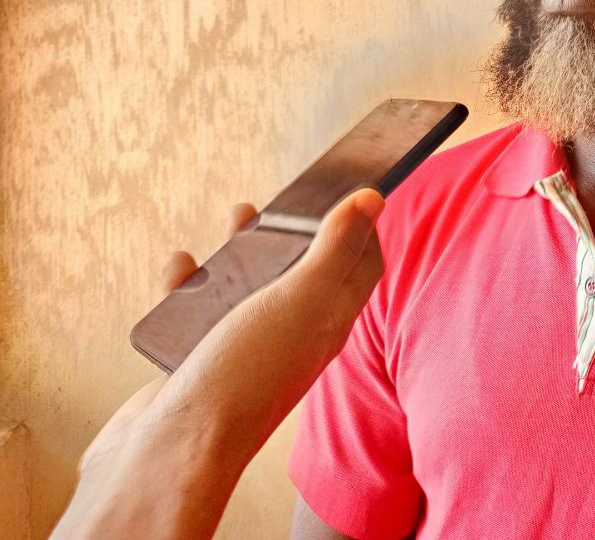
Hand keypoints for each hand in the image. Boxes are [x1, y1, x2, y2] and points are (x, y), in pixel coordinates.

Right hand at [51, 188, 386, 538]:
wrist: (174, 450)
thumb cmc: (247, 374)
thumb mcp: (302, 298)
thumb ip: (335, 248)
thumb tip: (373, 199)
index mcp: (329, 322)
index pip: (361, 267)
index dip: (360, 227)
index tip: (347, 192)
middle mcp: (293, 335)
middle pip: (303, 271)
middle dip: (296, 230)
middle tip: (284, 201)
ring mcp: (246, 348)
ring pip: (250, 287)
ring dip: (243, 250)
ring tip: (236, 217)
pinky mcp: (201, 360)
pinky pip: (199, 311)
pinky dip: (191, 284)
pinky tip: (181, 265)